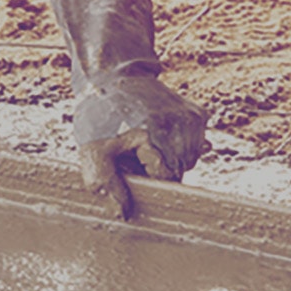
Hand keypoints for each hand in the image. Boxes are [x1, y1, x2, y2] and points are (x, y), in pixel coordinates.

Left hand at [71, 70, 208, 219]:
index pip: (167, 178)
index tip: (134, 168)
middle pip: (180, 170)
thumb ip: (107, 185)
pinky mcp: (197, 113)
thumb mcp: (93, 152)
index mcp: (153, 133)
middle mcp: (178, 123)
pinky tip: (160, 134)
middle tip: (135, 153)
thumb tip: (126, 213)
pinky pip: (195, 146)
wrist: (112, 77)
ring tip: (146, 142)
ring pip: (190, 159)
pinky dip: (180, 146)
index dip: (149, 179)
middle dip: (159, 169)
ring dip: (170, 158)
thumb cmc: (99, 117)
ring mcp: (191, 116)